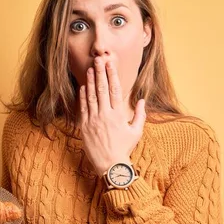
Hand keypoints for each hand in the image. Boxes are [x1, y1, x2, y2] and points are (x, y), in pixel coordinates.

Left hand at [78, 56, 145, 176]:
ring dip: (90, 81)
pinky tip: (83, 87)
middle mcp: (106, 114)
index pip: (115, 90)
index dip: (112, 75)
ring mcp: (94, 120)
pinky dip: (83, 96)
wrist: (110, 165)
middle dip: (100, 72)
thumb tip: (141, 101)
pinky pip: (83, 108)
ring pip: (91, 96)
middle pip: (102, 89)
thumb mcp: (136, 132)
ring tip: (90, 69)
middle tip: (98, 59)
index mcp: (119, 114)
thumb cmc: (124, 148)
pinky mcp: (85, 126)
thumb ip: (140, 115)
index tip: (110, 64)